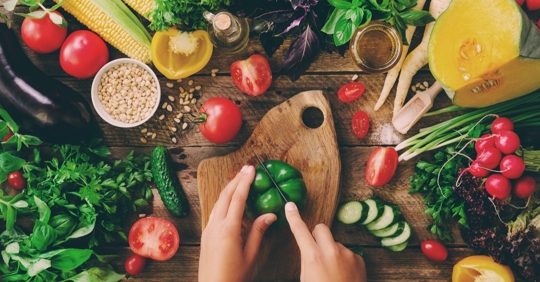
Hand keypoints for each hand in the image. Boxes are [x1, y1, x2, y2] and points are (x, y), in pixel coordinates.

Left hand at [199, 165, 276, 281]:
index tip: (251, 169)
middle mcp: (215, 226)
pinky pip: (214, 212)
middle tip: (246, 168)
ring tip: (239, 179)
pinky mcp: (205, 235)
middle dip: (236, 180)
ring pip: (218, 203)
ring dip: (229, 189)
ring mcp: (208, 230)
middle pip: (225, 196)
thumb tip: (270, 215)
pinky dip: (223, 201)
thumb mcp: (250, 255)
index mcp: (228, 230)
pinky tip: (229, 201)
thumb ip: (258, 232)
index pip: (238, 199)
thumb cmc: (233, 277)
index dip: (245, 182)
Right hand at [285, 202, 366, 281]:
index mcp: (312, 256)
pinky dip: (344, 260)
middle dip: (317, 236)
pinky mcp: (358, 258)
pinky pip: (347, 252)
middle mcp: (330, 251)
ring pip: (335, 242)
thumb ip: (307, 260)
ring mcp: (346, 254)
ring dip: (331, 251)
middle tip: (316, 250)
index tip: (290, 205)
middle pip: (321, 228)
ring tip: (332, 271)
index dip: (293, 217)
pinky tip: (343, 274)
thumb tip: (308, 250)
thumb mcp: (306, 278)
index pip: (300, 230)